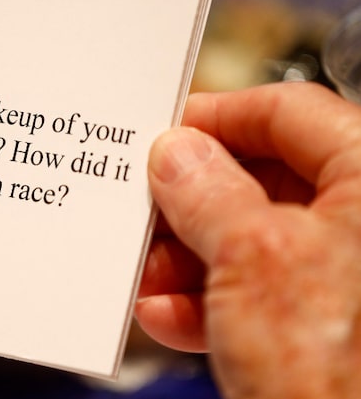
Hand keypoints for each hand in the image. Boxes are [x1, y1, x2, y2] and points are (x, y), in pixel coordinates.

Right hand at [136, 82, 360, 397]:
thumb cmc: (345, 372)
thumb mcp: (252, 258)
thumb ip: (206, 192)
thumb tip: (176, 154)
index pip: (289, 111)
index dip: (217, 117)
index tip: (165, 131)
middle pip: (265, 181)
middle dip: (190, 204)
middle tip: (143, 211)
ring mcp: (353, 278)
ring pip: (258, 240)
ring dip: (189, 258)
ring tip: (142, 274)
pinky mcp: (335, 326)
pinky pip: (264, 293)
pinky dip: (210, 302)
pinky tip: (167, 314)